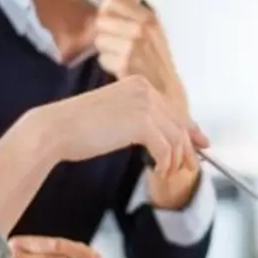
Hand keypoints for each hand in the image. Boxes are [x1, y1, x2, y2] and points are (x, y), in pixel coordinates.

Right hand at [32, 75, 206, 175]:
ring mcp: (144, 104)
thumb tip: (161, 136)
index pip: (173, 108)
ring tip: (168, 174)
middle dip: (187, 148)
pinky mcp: (140, 122)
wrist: (56, 129)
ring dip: (176, 160)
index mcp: (137, 83)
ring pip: (176, 137)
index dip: (189, 129)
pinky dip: (165, 163)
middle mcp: (144, 89)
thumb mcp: (114, 117)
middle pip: (179, 122)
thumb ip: (139, 120)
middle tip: (190, 167)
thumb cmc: (78, 127)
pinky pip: (166, 148)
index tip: (200, 144)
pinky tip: (158, 172)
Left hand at [94, 0, 186, 108]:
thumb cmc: (157, 62)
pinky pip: (102, 58)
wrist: (168, 93)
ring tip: (123, 58)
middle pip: (101, 20)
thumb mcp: (152, 32)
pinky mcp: (124, 63)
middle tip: (117, 45)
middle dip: (105, 33)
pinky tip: (124, 69)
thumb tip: (104, 2)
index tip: (112, 22)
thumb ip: (131, 15)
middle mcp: (141, 28)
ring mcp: (132, 46)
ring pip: (99, 40)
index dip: (107, 12)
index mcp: (149, 17)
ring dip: (107, 50)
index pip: (112, 0)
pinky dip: (110, 65)